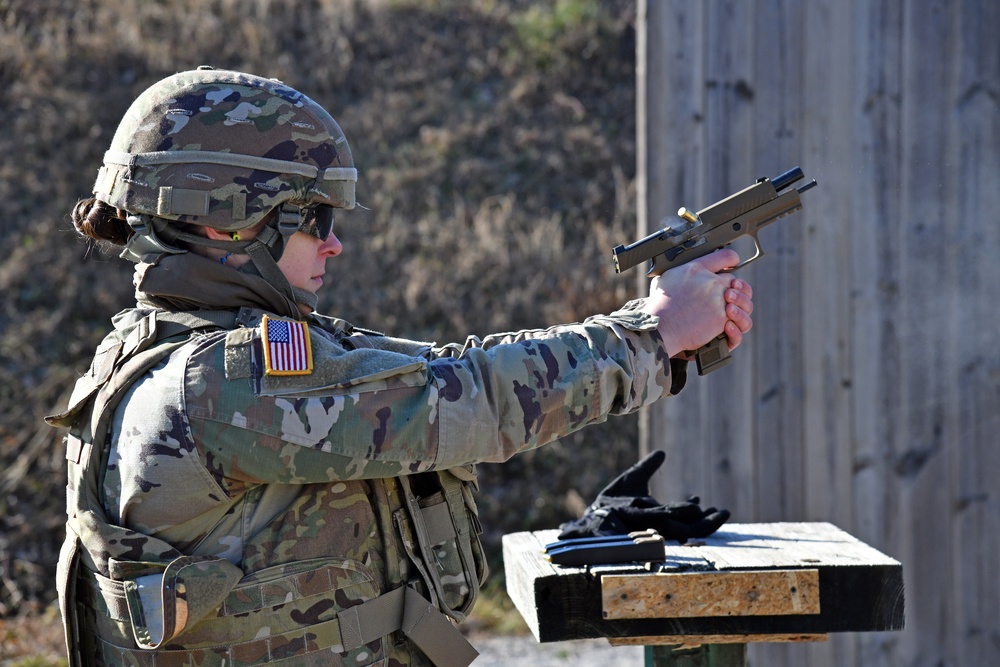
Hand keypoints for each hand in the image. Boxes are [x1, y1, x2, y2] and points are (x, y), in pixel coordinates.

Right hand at [635, 249, 752, 357]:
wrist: (661, 327)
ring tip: (730, 310)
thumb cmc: (659, 306)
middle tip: (727, 295)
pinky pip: (739, 319)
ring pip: (743, 299)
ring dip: (740, 305)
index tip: (732, 263)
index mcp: (696, 269)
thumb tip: (682, 272)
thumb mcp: (665, 279)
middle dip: (732, 287)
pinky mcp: (722, 318)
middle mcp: (711, 282)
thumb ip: (679, 272)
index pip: (725, 256)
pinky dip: (735, 323)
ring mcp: (719, 300)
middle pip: (734, 279)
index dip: (731, 259)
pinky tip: (727, 324)